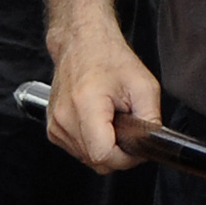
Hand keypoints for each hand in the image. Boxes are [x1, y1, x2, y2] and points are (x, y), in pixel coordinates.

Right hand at [46, 23, 161, 172]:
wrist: (82, 43)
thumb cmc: (108, 58)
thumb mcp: (144, 85)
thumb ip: (151, 119)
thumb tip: (152, 144)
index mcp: (86, 105)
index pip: (103, 155)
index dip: (126, 158)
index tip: (136, 147)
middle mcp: (65, 118)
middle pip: (96, 161)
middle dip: (118, 154)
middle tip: (128, 130)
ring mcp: (56, 125)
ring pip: (87, 159)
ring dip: (104, 148)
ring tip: (111, 121)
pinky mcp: (53, 129)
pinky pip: (77, 151)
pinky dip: (92, 143)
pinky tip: (99, 123)